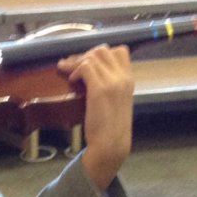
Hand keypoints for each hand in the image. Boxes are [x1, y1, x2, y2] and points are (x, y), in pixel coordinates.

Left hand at [57, 44, 133, 191]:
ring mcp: (112, 83)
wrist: (111, 146)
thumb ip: (111, 87)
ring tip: (68, 71)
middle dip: (85, 55)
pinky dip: (75, 71)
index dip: (101, 53)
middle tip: (72, 65)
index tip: (89, 62)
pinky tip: (72, 81)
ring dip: (77, 62)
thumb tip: (94, 77)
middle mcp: (123, 78)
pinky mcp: (100, 90)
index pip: (120, 51)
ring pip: (93, 56)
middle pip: (103, 50)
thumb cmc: (110, 129)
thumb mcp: (116, 103)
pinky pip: (85, 67)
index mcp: (129, 80)